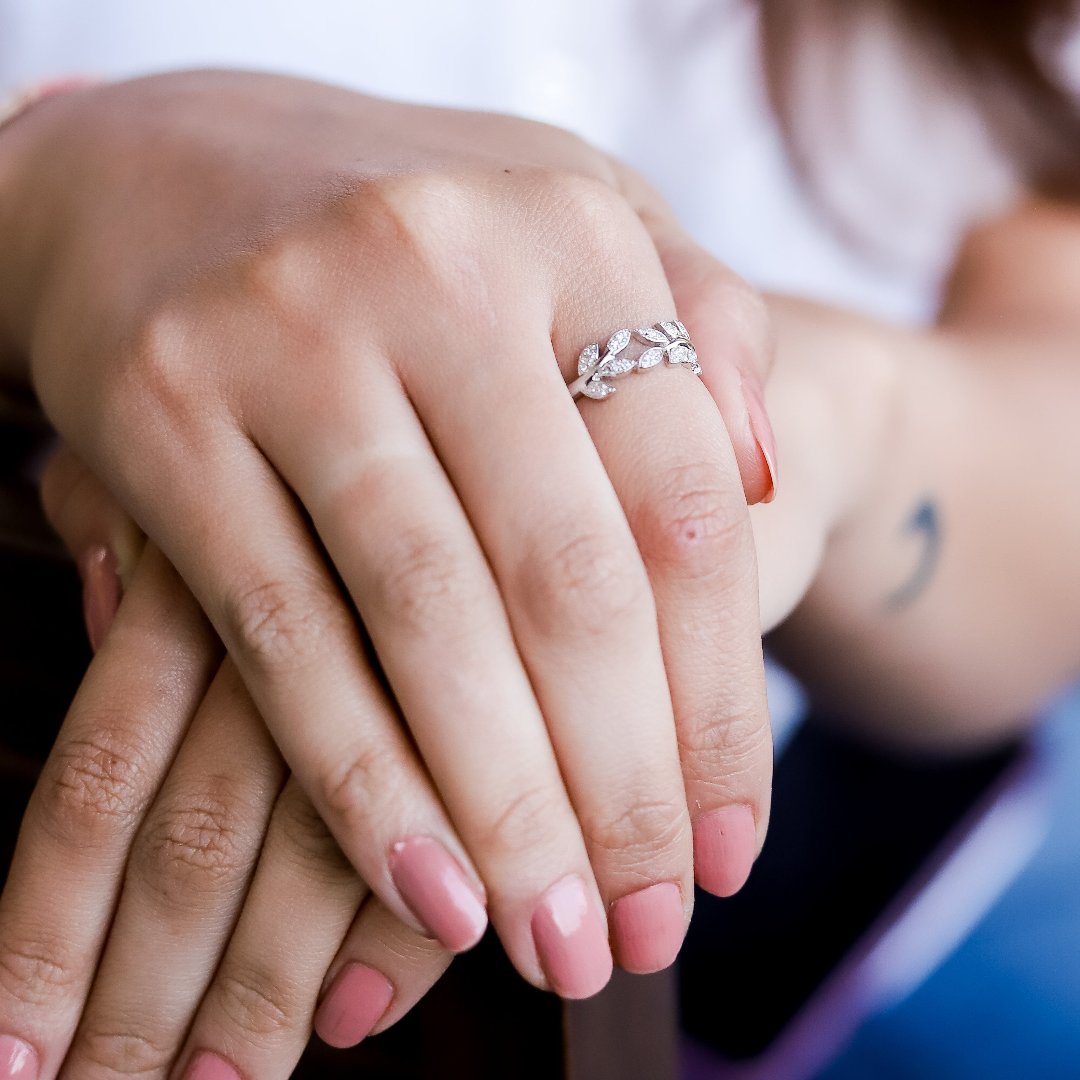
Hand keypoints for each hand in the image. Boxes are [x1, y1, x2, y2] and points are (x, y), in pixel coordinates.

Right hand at [0, 70, 774, 996]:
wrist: (164, 163)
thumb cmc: (406, 229)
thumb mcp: (572, 227)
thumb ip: (694, 332)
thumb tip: (760, 484)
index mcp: (569, 229)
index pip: (680, 510)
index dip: (718, 700)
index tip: (734, 845)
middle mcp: (438, 272)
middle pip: (568, 584)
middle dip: (622, 786)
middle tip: (650, 926)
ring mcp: (292, 337)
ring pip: (429, 623)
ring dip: (504, 814)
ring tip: (556, 945)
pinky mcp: (166, 413)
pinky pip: (286, 630)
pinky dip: (361, 775)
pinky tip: (428, 888)